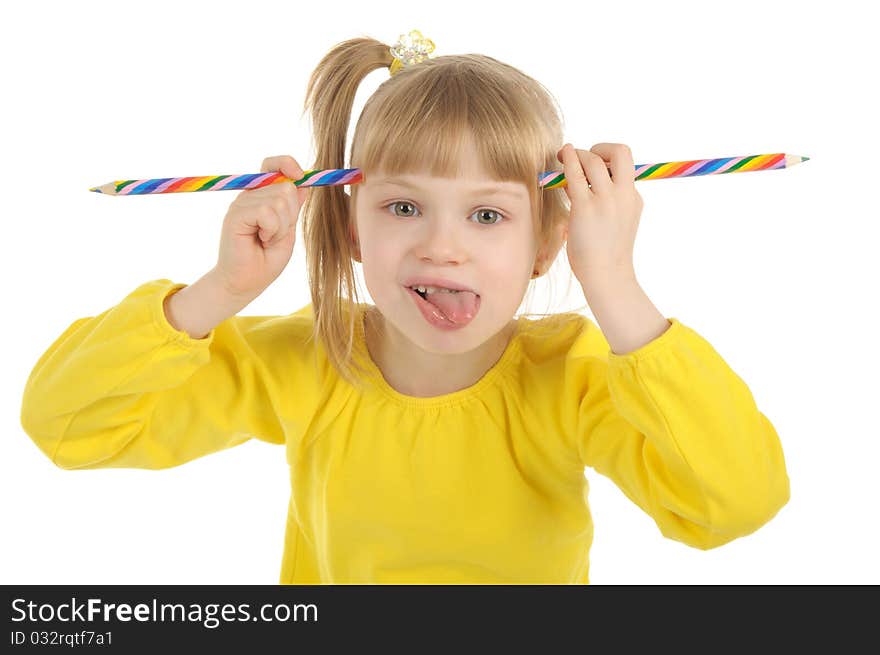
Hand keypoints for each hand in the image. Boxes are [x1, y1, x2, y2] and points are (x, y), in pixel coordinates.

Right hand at [213, 155, 310, 300]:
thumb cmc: (266, 260)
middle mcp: (250, 196)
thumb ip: (293, 207)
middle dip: (290, 215)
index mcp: (262, 195)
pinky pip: (267, 212)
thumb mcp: (287, 230)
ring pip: (279, 200)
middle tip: (275, 234)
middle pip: (286, 187)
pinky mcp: (235, 215)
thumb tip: (303, 183)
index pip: (273, 165)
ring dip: (281, 227)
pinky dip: (272, 230)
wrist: (245, 282)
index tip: (300, 175)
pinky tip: (261, 240)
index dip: (287, 164)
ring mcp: (241, 204)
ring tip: (267, 239)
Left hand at [556, 142, 642, 284]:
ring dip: (578, 154)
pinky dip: (568, 160)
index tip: (595, 164)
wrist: (606, 275)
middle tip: (582, 156)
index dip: (609, 158)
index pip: (625, 165)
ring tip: (565, 158)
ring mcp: (606, 200)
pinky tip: (562, 156)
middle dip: (600, 147)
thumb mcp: (613, 221)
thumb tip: (576, 181)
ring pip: (593, 160)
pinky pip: (575, 175)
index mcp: (633, 198)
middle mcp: (624, 194)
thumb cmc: (604, 253)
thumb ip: (602, 200)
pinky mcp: (585, 207)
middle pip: (620, 152)